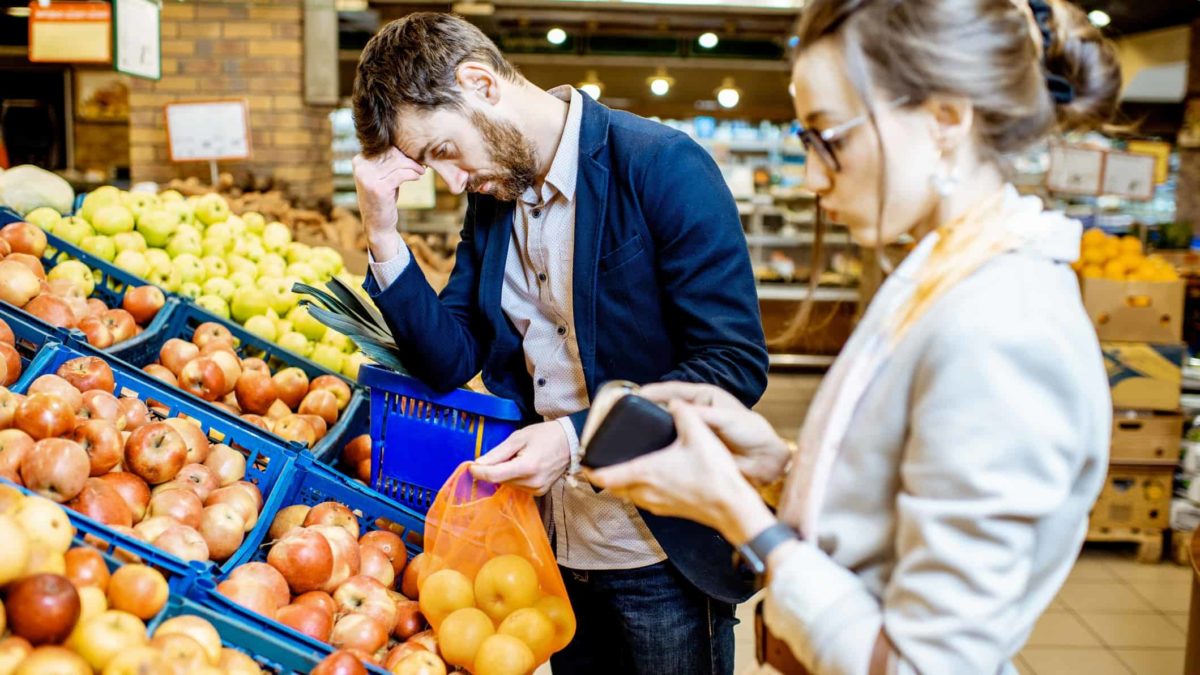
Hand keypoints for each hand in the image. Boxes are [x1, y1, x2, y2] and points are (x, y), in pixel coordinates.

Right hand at [352, 149, 425, 260]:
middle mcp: (361, 168)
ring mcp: (368, 178)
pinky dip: (412, 174)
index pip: (384, 147)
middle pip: (392, 154)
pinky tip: (418, 177)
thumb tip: (409, 142)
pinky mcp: (379, 188)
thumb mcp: (382, 176)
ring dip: (413, 166)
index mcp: (359, 161)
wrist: (378, 224)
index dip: (401, 151)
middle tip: (421, 164)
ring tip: (421, 171)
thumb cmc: (383, 198)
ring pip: (398, 163)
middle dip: (409, 158)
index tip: (414, 156)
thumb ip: (388, 161)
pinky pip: (401, 174)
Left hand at [469, 420, 570, 495]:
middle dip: (495, 469)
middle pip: (500, 480)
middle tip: (504, 454)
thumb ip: (498, 452)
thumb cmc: (545, 435)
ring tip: (519, 457)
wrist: (571, 442)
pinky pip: (518, 487)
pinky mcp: (539, 492)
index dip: (479, 472)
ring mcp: (537, 489)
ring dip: (506, 473)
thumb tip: (479, 463)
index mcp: (526, 467)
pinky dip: (515, 477)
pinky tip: (524, 466)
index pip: (494, 476)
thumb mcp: (519, 437)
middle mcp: (532, 482)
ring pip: (508, 484)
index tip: (470, 466)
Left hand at [586, 401, 772, 544]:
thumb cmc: (714, 474)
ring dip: (622, 484)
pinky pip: (645, 500)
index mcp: (645, 472)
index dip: (591, 470)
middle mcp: (646, 491)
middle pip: (614, 488)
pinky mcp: (670, 510)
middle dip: (605, 476)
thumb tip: (675, 403)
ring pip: (629, 496)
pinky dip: (639, 490)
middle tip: (602, 462)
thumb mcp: (698, 434)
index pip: (605, 477)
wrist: (733, 508)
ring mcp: (657, 504)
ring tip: (624, 467)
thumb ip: (683, 413)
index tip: (584, 462)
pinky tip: (652, 478)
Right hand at [641, 382, 791, 486]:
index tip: (632, 395)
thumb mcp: (728, 418)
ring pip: (664, 431)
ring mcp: (691, 433)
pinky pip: (670, 450)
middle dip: (645, 412)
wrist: (766, 461)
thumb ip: (703, 415)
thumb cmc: (753, 432)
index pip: (670, 391)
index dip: (651, 392)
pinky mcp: (691, 452)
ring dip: (650, 434)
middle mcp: (694, 413)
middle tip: (624, 416)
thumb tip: (675, 409)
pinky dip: (659, 451)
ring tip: (629, 438)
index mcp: (702, 398)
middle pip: (663, 410)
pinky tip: (647, 457)